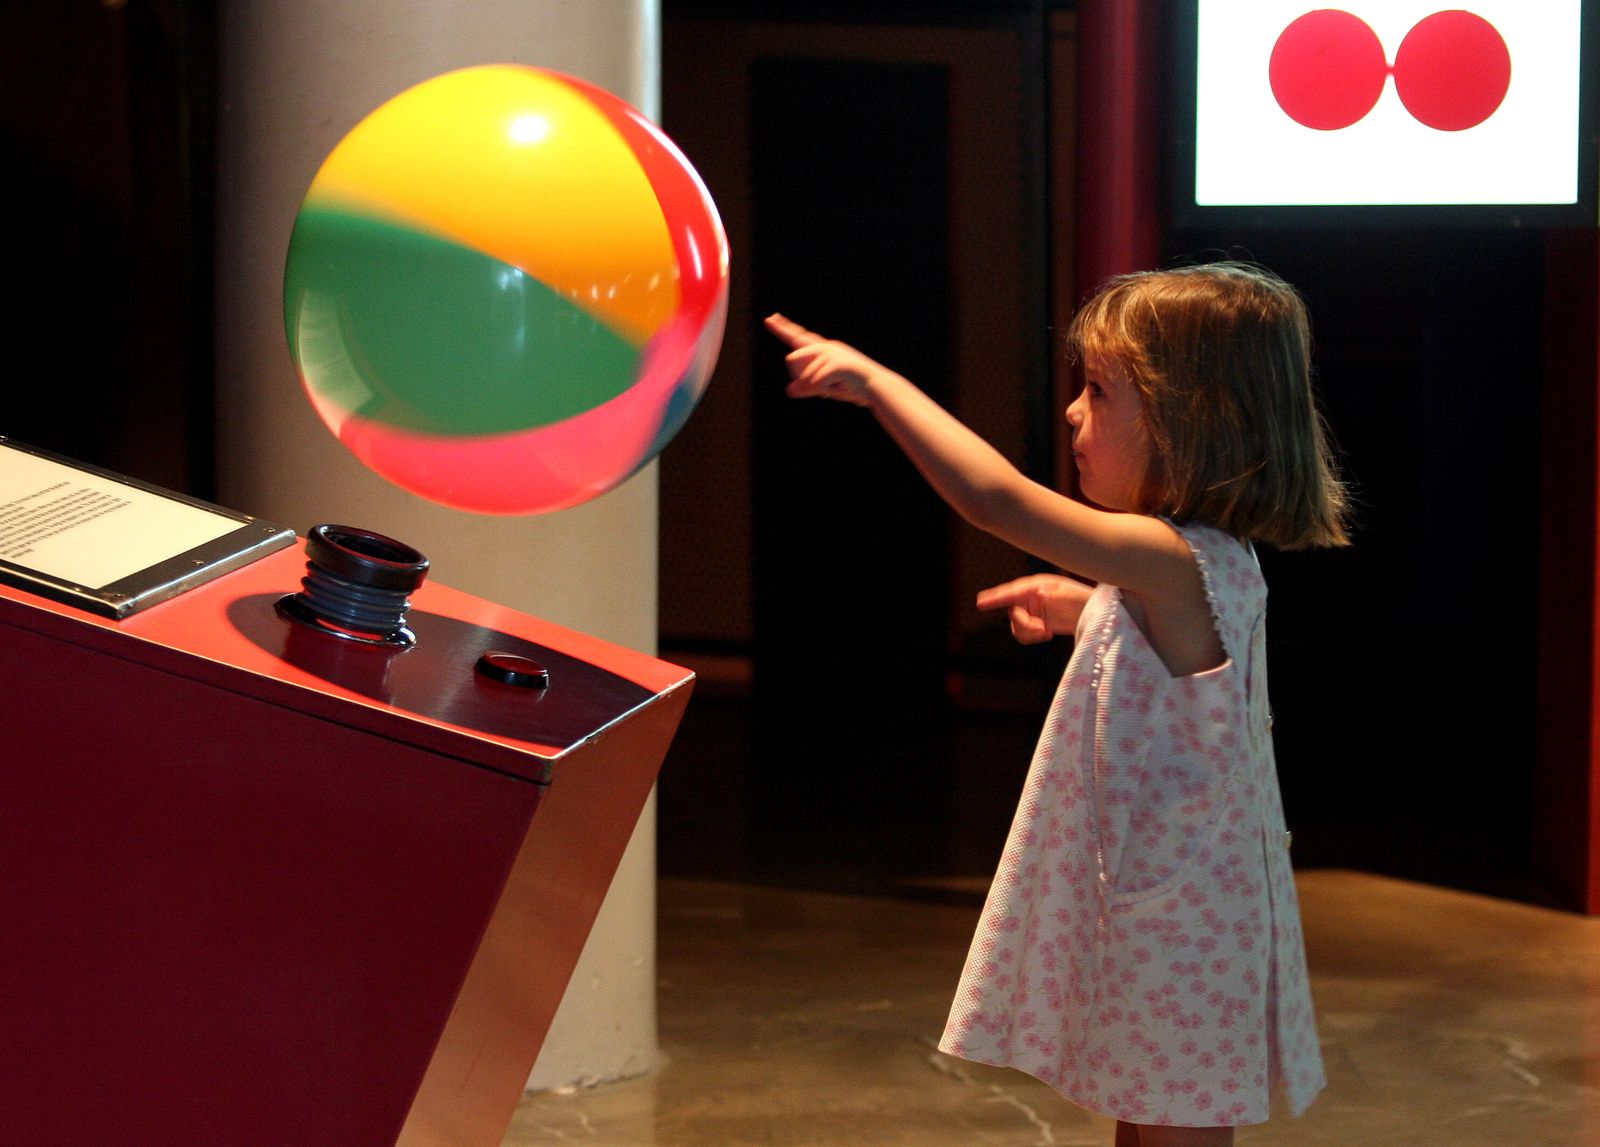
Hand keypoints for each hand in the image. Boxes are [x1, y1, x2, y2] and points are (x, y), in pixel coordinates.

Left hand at [764, 313, 885, 406]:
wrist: (877, 387)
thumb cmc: (853, 387)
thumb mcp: (825, 388)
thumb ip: (808, 387)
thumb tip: (789, 390)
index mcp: (824, 349)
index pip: (799, 337)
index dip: (783, 328)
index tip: (770, 318)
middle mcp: (825, 347)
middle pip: (791, 360)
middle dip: (800, 379)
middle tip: (822, 388)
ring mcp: (831, 354)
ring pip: (804, 376)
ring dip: (815, 389)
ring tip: (837, 388)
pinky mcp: (837, 364)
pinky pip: (816, 383)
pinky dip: (823, 392)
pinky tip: (839, 389)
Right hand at [976, 574, 1092, 643]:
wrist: (1095, 614)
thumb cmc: (1085, 601)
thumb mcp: (1072, 597)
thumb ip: (1054, 596)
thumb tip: (1037, 594)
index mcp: (1037, 585)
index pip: (1012, 592)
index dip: (995, 598)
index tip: (980, 603)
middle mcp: (1030, 596)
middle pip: (1013, 612)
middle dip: (1025, 625)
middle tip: (1043, 630)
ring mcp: (1031, 609)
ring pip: (1015, 625)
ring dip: (1029, 633)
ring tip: (1047, 633)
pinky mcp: (1034, 622)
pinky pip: (1022, 633)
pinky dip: (1031, 637)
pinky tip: (1047, 634)